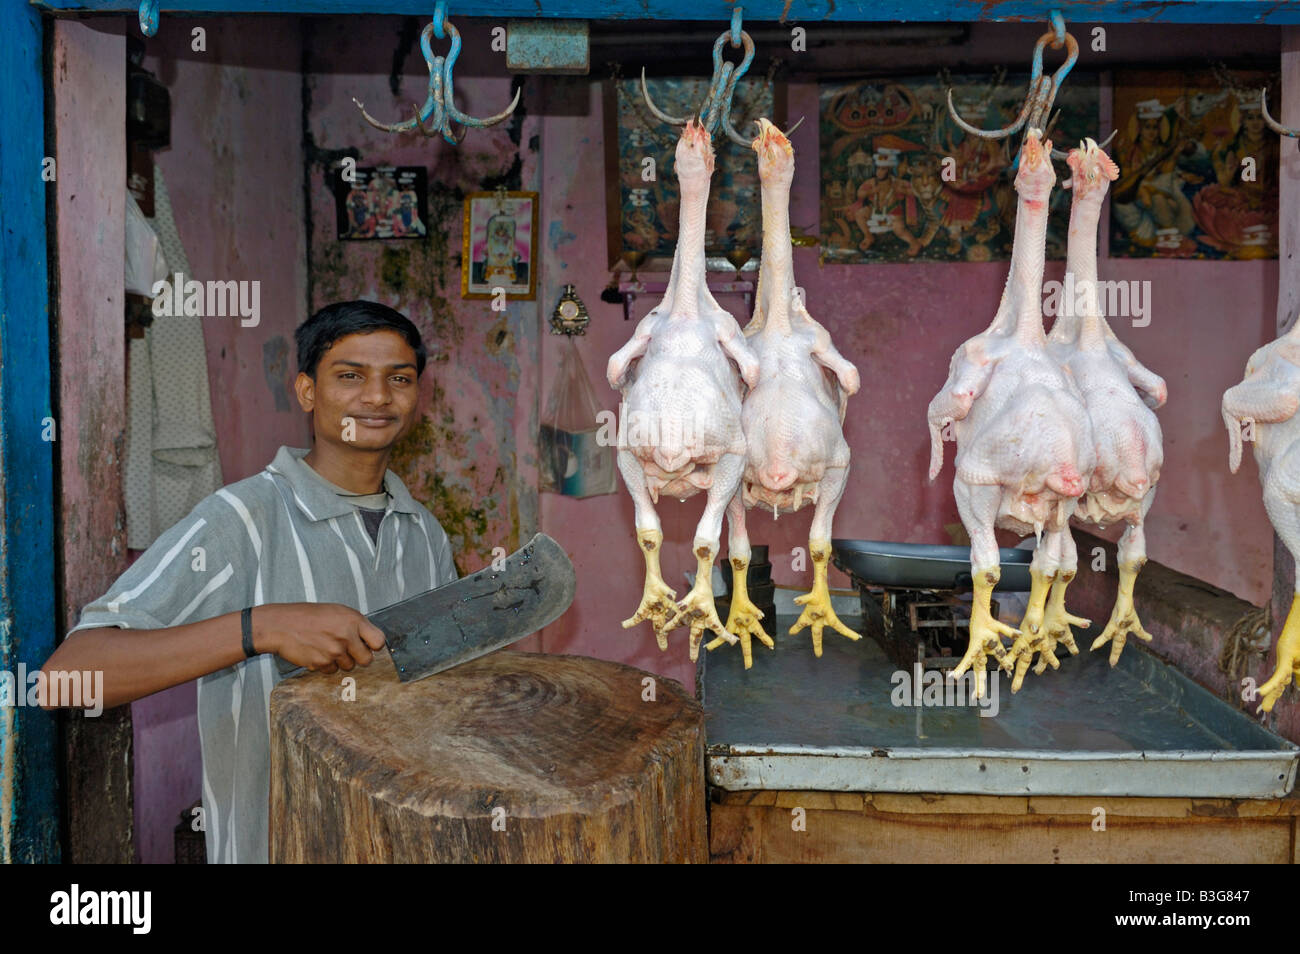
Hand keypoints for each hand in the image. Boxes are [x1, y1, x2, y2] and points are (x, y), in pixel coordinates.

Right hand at [253, 603, 385, 674]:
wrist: (280, 625)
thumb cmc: (307, 616)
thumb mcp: (336, 612)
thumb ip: (354, 625)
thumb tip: (369, 640)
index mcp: (353, 620)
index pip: (379, 641)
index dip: (374, 645)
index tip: (368, 646)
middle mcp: (346, 636)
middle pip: (366, 660)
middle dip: (358, 657)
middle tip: (347, 650)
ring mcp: (334, 651)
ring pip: (348, 667)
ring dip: (340, 661)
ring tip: (327, 647)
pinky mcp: (322, 663)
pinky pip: (332, 671)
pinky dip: (326, 665)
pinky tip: (317, 652)